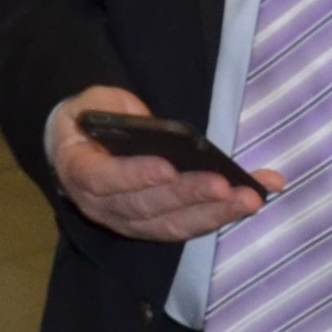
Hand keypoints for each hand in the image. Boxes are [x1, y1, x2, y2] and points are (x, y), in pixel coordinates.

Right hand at [46, 83, 278, 244]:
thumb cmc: (91, 122)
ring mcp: (127, 222)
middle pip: (146, 207)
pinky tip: (253, 201)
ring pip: (172, 224)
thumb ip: (116, 112)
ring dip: (215, 213)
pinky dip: (223, 215)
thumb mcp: (95, 104)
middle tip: (226, 186)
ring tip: (251, 199)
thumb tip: (155, 129)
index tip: (168, 168)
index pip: (104, 179)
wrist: (81, 147)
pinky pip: (188, 226)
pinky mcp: (154, 228)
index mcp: (78, 171)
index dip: (135, 176)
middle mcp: (100, 206)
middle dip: (189, 196)